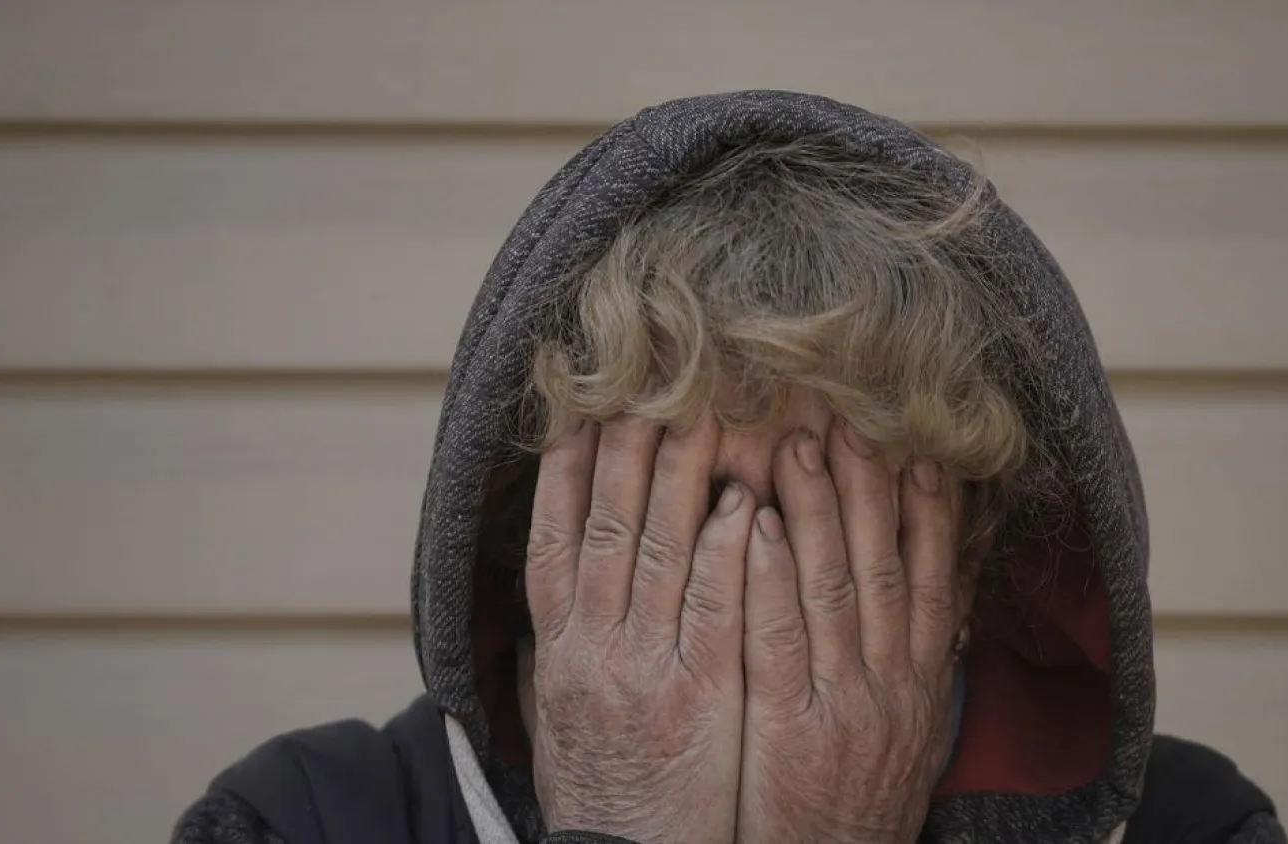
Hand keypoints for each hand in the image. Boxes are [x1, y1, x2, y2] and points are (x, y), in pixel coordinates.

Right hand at [523, 414, 752, 843]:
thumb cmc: (602, 794)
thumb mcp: (557, 724)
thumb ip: (549, 659)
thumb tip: (543, 610)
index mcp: (557, 649)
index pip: (552, 539)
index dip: (563, 470)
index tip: (579, 409)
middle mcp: (591, 647)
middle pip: (605, 525)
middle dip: (626, 446)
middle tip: (651, 379)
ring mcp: (643, 668)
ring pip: (657, 551)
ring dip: (680, 476)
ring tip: (704, 413)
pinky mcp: (700, 694)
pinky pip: (712, 610)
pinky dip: (724, 554)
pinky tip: (744, 504)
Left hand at [738, 425, 963, 843]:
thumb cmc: (858, 798)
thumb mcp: (907, 729)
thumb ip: (914, 653)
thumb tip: (931, 582)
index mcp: (921, 676)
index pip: (933, 572)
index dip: (929, 503)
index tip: (919, 441)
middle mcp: (894, 680)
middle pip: (886, 562)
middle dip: (872, 482)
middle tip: (852, 411)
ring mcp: (845, 701)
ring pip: (836, 586)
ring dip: (820, 509)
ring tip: (797, 442)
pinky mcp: (791, 726)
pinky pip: (781, 640)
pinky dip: (771, 578)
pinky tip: (758, 526)